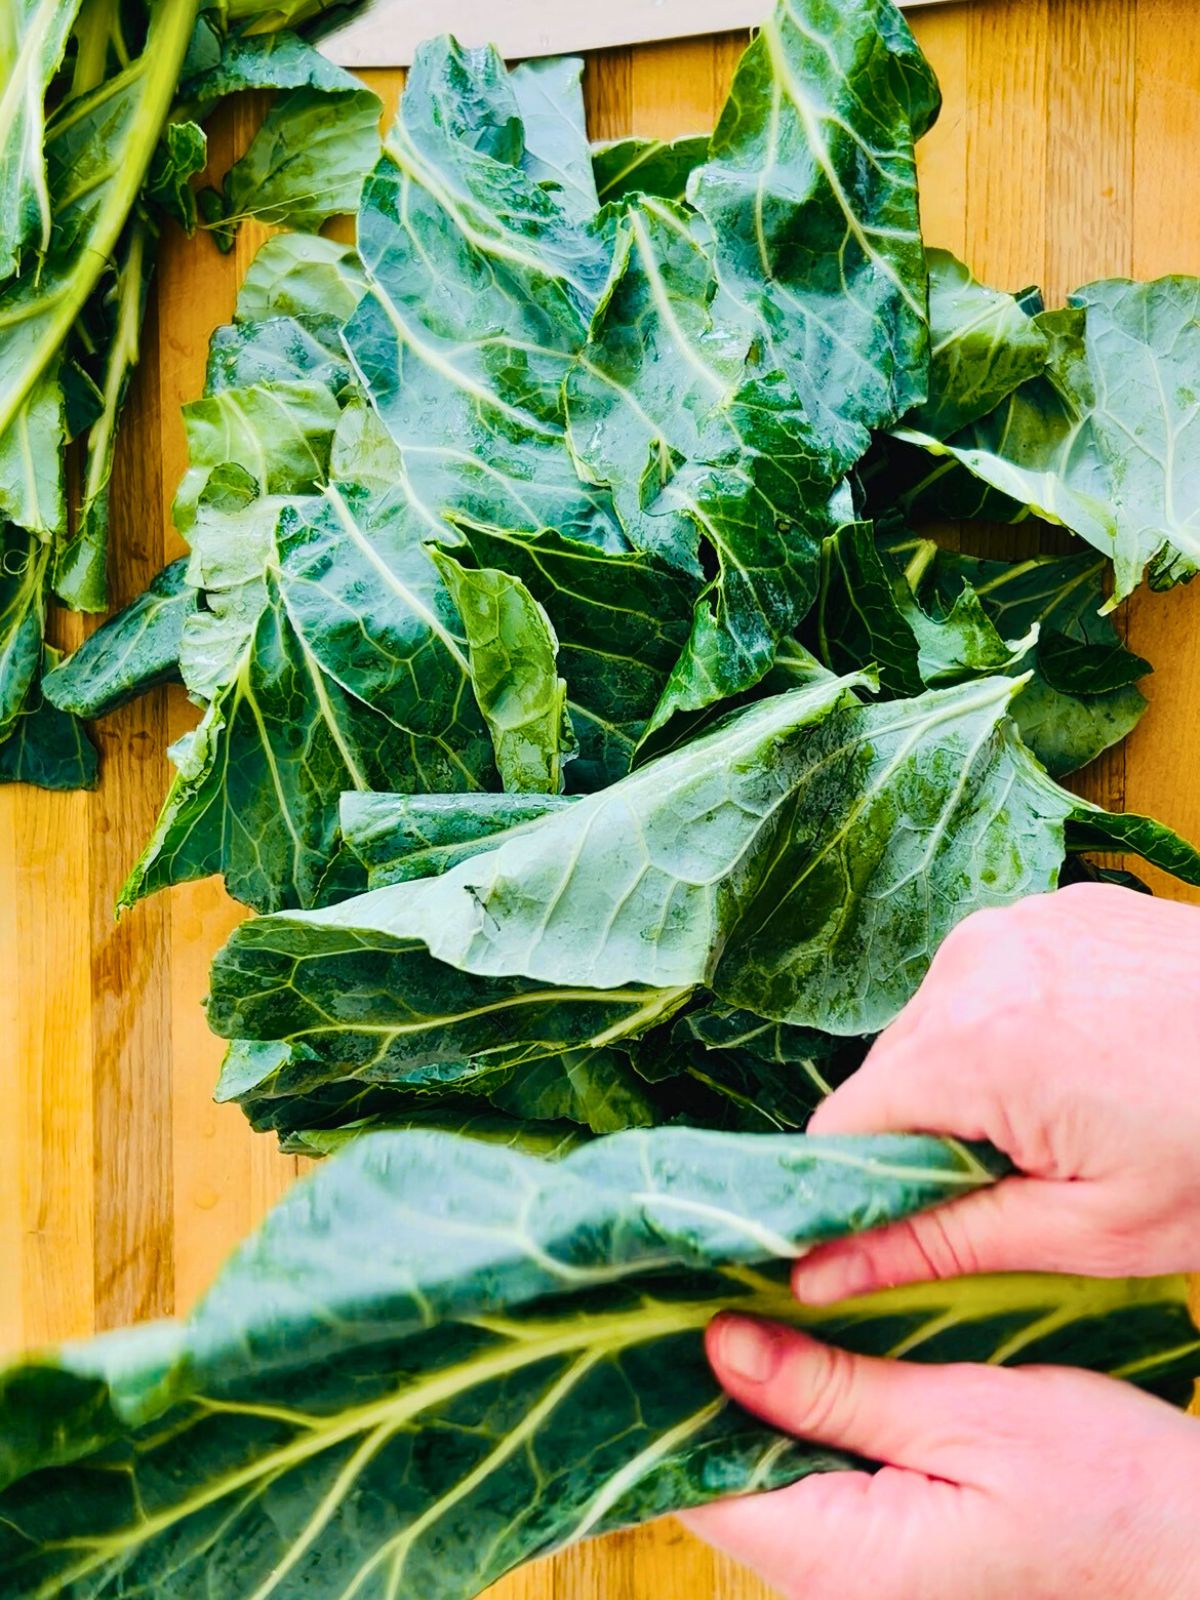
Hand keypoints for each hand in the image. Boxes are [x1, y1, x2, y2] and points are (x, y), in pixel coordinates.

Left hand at [682, 1317, 1199, 1599]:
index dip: (667, 1392)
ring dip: (753, 1400)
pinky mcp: (887, 1566)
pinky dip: (797, 1425)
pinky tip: (801, 1358)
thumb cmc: (1107, 1487)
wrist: (1192, 1554)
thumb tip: (719, 1344)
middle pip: (722, 1481)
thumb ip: (835, 1389)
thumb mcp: (969, 1414)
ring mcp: (861, 1586)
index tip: (661, 1305)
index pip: (699, 1483)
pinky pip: (809, 1492)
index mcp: (846, 1563)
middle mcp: (836, 1592)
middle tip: (701, 1282)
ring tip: (741, 1301)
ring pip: (763, 1482)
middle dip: (706, 1386)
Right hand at [793, 884, 1199, 1302]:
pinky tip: (1094, 1059)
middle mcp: (973, 960)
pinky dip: (1017, 1026)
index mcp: (969, 1042)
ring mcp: (1017, 922)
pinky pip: (991, 981)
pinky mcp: (1055, 908)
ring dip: (975, 1078)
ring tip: (1077, 1113)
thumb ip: (934, 1245)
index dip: (862, 1189)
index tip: (912, 1226)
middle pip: (890, 1073)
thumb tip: (815, 1275)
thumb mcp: (1086, 1229)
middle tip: (1030, 1177)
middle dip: (932, 1133)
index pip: (841, 1126)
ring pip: (939, 1026)